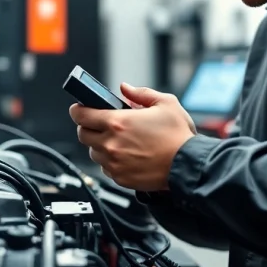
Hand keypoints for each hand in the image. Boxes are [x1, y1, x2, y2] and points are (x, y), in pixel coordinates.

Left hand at [69, 83, 196, 190]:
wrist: (188, 166)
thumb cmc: (178, 137)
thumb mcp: (165, 103)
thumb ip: (141, 93)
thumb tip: (125, 88)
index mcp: (118, 122)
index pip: (81, 115)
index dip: (78, 110)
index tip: (79, 109)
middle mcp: (111, 143)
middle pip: (82, 134)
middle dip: (88, 127)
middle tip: (100, 124)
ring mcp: (114, 163)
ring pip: (93, 153)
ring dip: (100, 145)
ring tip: (118, 141)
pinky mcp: (120, 178)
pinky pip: (105, 168)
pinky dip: (110, 161)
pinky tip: (125, 155)